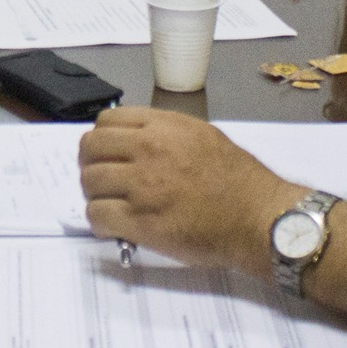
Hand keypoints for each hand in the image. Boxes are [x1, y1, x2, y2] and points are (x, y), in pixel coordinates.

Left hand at [79, 108, 291, 275]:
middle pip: (90, 149)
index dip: (102, 138)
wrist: (256, 218)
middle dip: (91, 164)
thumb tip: (136, 141)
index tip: (108, 153)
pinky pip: (97, 216)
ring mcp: (140, 187)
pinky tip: (113, 226)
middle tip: (102, 180)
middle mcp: (146, 151)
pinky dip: (99, 222)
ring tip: (109, 204)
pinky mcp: (139, 222)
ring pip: (89, 182)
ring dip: (95, 194)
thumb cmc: (238, 179)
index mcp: (162, 128)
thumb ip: (166, 133)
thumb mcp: (203, 136)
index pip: (106, 122)